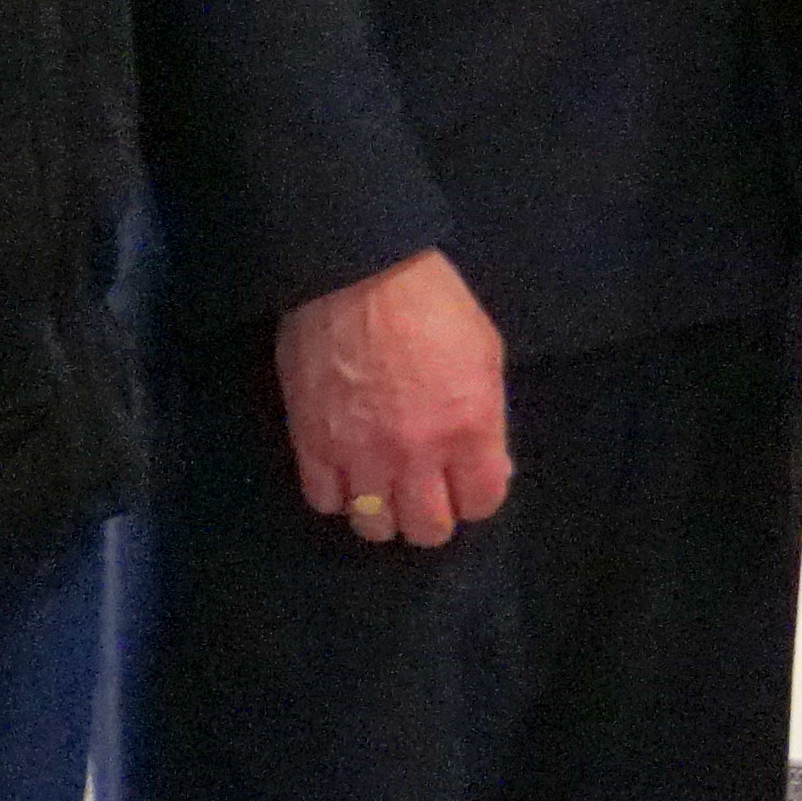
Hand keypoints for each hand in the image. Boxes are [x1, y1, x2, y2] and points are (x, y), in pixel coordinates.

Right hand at [277, 248, 513, 547]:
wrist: (358, 272)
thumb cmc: (432, 302)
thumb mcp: (486, 354)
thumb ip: (488, 419)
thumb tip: (489, 468)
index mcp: (469, 427)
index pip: (482, 502)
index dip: (477, 496)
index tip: (468, 483)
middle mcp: (417, 453)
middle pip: (428, 529)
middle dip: (433, 517)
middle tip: (426, 493)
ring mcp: (360, 454)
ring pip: (374, 527)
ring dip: (383, 513)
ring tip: (384, 490)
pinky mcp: (312, 444)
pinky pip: (324, 502)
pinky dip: (337, 496)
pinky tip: (346, 476)